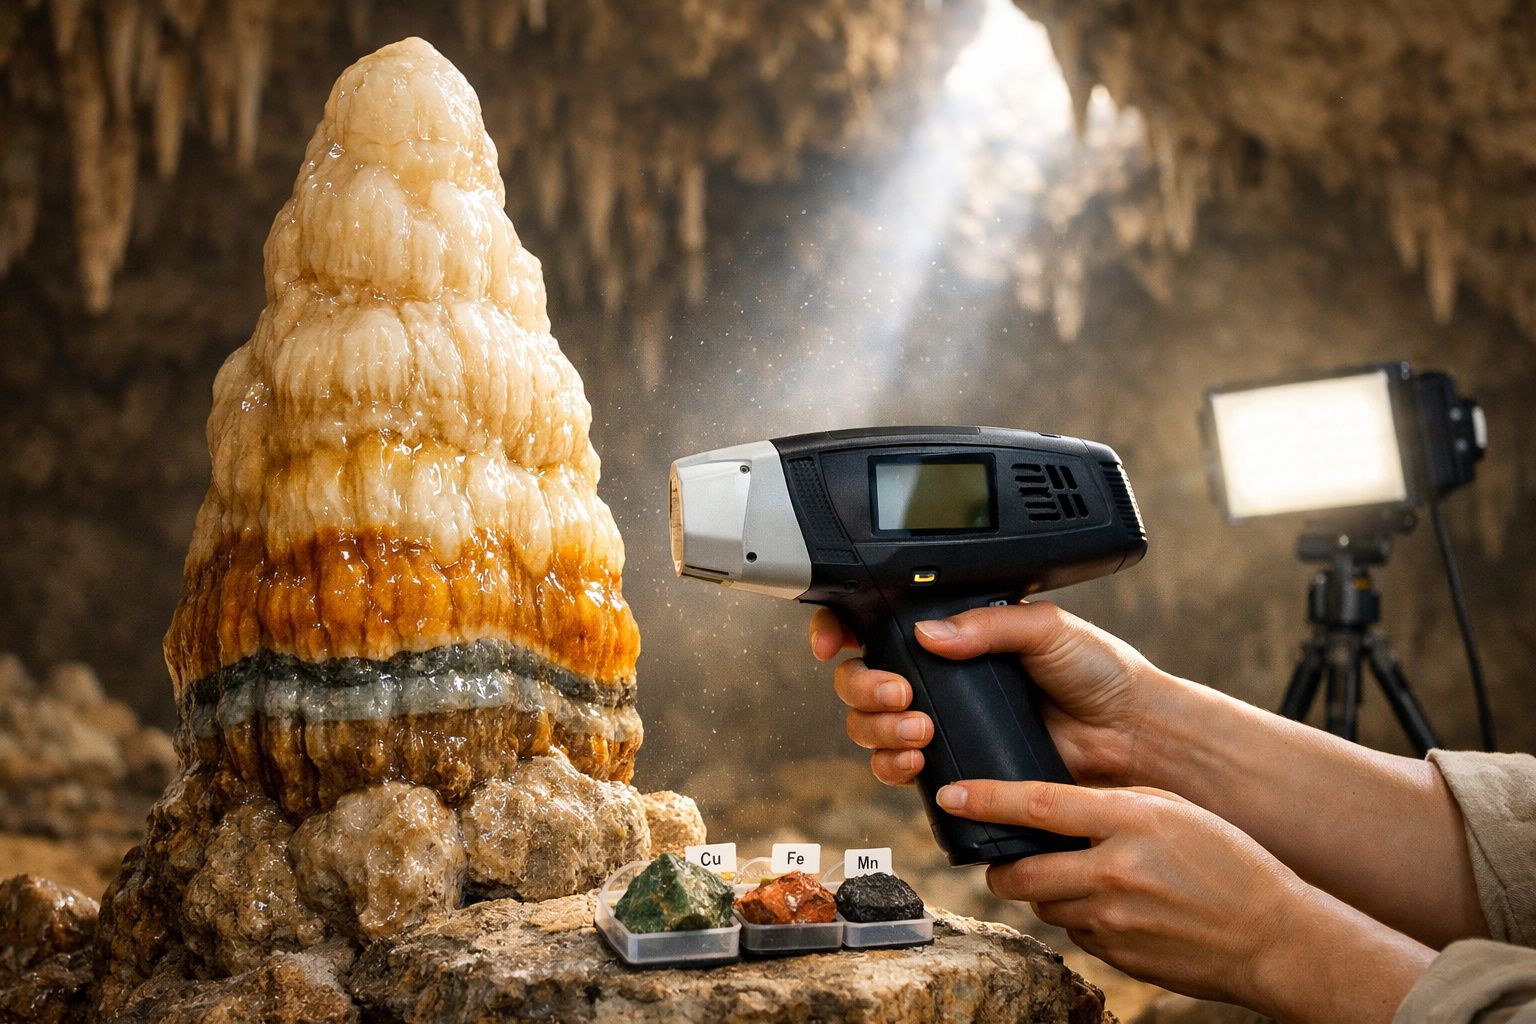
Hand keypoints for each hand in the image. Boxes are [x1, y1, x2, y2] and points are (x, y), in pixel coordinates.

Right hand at [809, 602, 1170, 787]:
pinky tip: (914, 762)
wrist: (1128, 734)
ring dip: (876, 729)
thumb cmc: (1097, 671)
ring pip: (869, 725)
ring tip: (918, 730)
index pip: (876, 623)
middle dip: (862, 687)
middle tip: (898, 694)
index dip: (841, 629)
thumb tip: (928, 632)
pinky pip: (895, 769)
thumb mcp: (1044, 627)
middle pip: (860, 678)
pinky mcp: (951, 766)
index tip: (835, 642)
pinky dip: (891, 766)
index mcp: (951, 631)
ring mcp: (940, 721)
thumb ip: (986, 624)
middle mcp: (937, 675)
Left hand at [936, 779, 1434, 1020]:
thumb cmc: (1228, 860)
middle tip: (1007, 860)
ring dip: (1047, 893)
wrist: (1274, 935)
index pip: (1037, 805)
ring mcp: (1114, 920)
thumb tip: (1051, 810)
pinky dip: (1080, 919)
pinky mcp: (1117, 956)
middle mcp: (1114, 872)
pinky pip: (1076, 933)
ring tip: (1085, 880)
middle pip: (1022, 873)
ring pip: (1044, 906)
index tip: (950, 794)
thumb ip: (1111, 806)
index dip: (986, 799)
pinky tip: (1116, 909)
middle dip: (1003, 868)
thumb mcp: (1172, 810)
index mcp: (1129, 821)